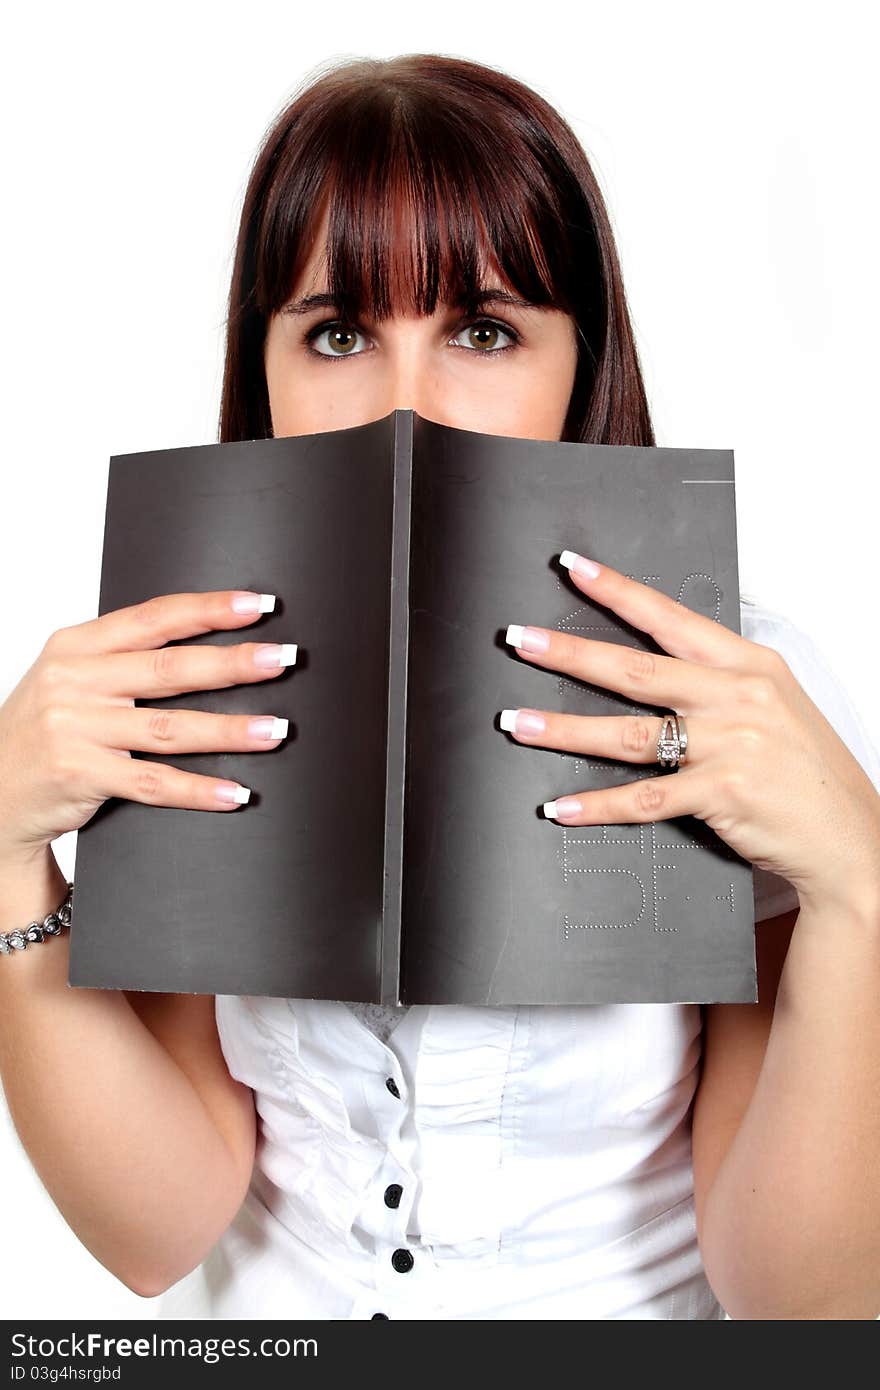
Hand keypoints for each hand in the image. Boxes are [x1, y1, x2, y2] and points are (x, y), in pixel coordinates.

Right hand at [0, 590, 296, 861]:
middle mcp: (74, 682)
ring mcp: (75, 730)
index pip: (154, 619)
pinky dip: (198, 789)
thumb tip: (210, 641)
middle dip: (233, 664)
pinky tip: (235, 791)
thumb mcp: (72, 678)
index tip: (257, 605)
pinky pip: (152, 783)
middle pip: (169, 669)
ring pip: (169, 728)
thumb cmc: (46, 727)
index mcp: (76, 645)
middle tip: (282, 659)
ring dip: (230, 730)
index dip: (209, 610)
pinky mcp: (81, 776)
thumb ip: (125, 658)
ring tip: (276, 729)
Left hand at [500, 550, 879, 914]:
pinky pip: (644, 798)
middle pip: (636, 670)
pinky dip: (598, 805)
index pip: (671, 618)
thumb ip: (718, 682)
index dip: (619, 591)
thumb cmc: (806, 770)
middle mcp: (737, 697)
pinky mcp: (722, 794)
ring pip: (630, 733)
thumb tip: (656, 667)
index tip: (575, 569)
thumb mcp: (774, 704)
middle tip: (521, 640)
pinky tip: (562, 806)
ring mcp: (729, 745)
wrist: (849, 837)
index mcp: (748, 664)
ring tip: (520, 722)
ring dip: (566, 728)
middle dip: (570, 652)